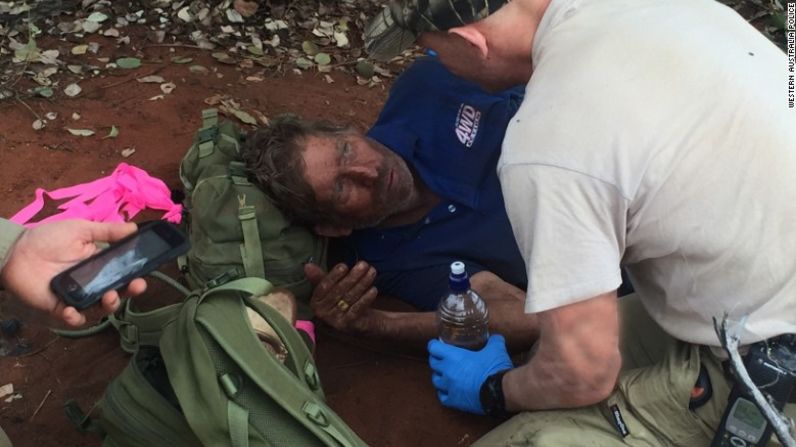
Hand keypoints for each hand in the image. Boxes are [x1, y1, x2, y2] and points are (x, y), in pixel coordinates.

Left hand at [0, 219, 147, 326]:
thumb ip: (107, 231)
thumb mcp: (80, 230)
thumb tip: (134, 228)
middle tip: (135, 286)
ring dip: (109, 306)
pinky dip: (76, 318)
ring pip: (99, 308)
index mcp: (99, 265)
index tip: (143, 276)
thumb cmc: (48, 238)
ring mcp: (77, 296)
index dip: (134, 277)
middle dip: (129, 293)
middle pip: (116, 293)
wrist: (16, 251)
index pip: (122, 274)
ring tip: (109, 297)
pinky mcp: (60, 307)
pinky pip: (73, 318)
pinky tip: (74, 312)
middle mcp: (92, 283)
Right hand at [304, 261, 379, 333]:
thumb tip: (307, 266)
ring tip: (371, 272)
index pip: (323, 287)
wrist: (360, 322)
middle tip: (363, 265)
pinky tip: (373, 289)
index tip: (344, 266)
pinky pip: (357, 309)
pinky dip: (366, 298)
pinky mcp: (349, 325)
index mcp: (315, 303)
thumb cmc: (343, 300)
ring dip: (362, 283)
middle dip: (352, 276)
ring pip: (349, 298)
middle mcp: (323, 314)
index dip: (333, 276)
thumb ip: (321, 277)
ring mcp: (336, 321)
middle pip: (338, 291)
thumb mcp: (332, 288)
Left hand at [428, 334, 512, 413]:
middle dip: (436, 359)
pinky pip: (442, 397)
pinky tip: (448, 391)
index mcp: (453, 357)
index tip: (436, 343)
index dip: (434, 344)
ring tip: (444, 374)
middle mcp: (447, 371)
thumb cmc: (495, 368)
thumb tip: (496, 338)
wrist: (500, 391)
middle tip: (441, 358)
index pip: (434, 348)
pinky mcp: (455, 401)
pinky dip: (444, 393)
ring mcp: (450, 387)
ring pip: (435, 381)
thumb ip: (494, 341)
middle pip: (433, 363)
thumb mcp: (496, 349)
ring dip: (439, 376)